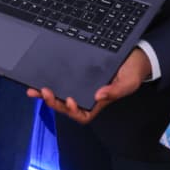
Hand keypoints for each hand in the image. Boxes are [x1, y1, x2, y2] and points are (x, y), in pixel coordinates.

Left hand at [27, 48, 149, 123]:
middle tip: (45, 92)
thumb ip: (115, 90)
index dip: (74, 112)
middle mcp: (87, 96)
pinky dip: (48, 83)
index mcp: (99, 101)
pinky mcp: (76, 74)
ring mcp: (80, 86)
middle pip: (67, 107)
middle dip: (54, 102)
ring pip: (60, 96)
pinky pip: (60, 82)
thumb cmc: (133, 71)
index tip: (70, 101)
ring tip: (34, 90)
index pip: (83, 115)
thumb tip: (98, 95)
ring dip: (46, 96)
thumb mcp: (128, 82)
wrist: (134, 55)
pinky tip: (37, 81)